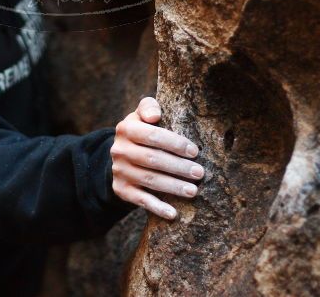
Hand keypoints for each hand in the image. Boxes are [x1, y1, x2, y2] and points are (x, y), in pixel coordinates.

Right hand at [110, 96, 203, 219]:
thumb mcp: (141, 115)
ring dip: (173, 187)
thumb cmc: (142, 130)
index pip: (153, 136)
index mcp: (126, 129)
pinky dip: (157, 208)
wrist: (121, 154)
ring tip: (193, 191)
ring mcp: (119, 171)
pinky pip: (140, 200)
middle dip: (179, 167)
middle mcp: (119, 150)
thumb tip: (155, 115)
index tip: (195, 151)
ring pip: (149, 180)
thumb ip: (148, 107)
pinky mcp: (121, 189)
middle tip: (200, 173)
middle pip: (153, 159)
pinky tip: (173, 213)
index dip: (175, 143)